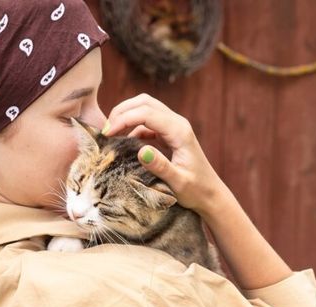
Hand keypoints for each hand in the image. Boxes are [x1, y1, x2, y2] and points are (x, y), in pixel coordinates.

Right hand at [104, 94, 226, 213]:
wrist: (210, 195)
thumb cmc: (196, 191)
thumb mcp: (177, 182)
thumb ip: (160, 166)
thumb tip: (141, 150)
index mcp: (179, 131)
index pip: (146, 113)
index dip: (123, 120)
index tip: (106, 134)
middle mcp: (177, 123)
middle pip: (144, 102)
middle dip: (122, 112)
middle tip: (105, 131)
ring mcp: (173, 126)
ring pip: (145, 107)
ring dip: (125, 115)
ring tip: (110, 133)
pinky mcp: (168, 133)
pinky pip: (146, 121)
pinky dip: (131, 126)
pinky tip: (123, 141)